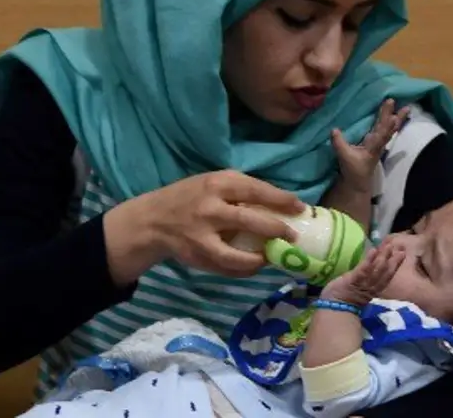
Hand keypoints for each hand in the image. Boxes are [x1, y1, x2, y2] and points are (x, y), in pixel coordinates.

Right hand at [103, 170, 304, 284]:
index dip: (281, 199)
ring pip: (238, 253)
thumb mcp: (210, 183)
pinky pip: (227, 266)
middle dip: (277, 229)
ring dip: (261, 257)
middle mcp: (209, 208)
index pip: (255, 189)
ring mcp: (202, 235)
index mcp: (215, 183)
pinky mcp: (198, 255)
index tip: (300, 207)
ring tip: (273, 256)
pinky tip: (255, 265)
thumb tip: (279, 204)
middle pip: (251, 220)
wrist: (152, 220)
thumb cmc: (189, 197)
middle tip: (293, 235)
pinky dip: (245, 269)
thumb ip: (238, 189)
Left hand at [322, 235, 404, 305]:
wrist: (333, 309)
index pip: (386, 276)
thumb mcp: (357, 290)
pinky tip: (374, 250)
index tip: (401, 255)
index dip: (394, 266)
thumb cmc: (342, 299)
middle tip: (401, 249)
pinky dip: (369, 260)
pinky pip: (364, 269)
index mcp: (372, 289)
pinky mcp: (353, 280)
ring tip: (389, 247)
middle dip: (394, 261)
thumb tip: (367, 269)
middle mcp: (371, 287)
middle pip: (385, 273)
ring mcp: (363, 283)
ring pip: (377, 270)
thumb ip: (363, 281)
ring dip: (384, 257)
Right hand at [331, 99, 410, 193]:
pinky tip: (395, 118)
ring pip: (390, 130)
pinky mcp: (375, 144)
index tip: (391, 111)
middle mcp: (378, 144)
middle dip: (395, 117)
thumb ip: (339, 143)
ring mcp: (378, 144)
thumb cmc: (352, 170)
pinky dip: (391, 125)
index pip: (381, 133)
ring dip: (398, 119)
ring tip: (406, 109)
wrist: (357, 182)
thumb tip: (334, 129)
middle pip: (389, 129)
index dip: (386, 122)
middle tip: (405, 106)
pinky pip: (386, 132)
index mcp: (372, 146)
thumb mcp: (344, 157)